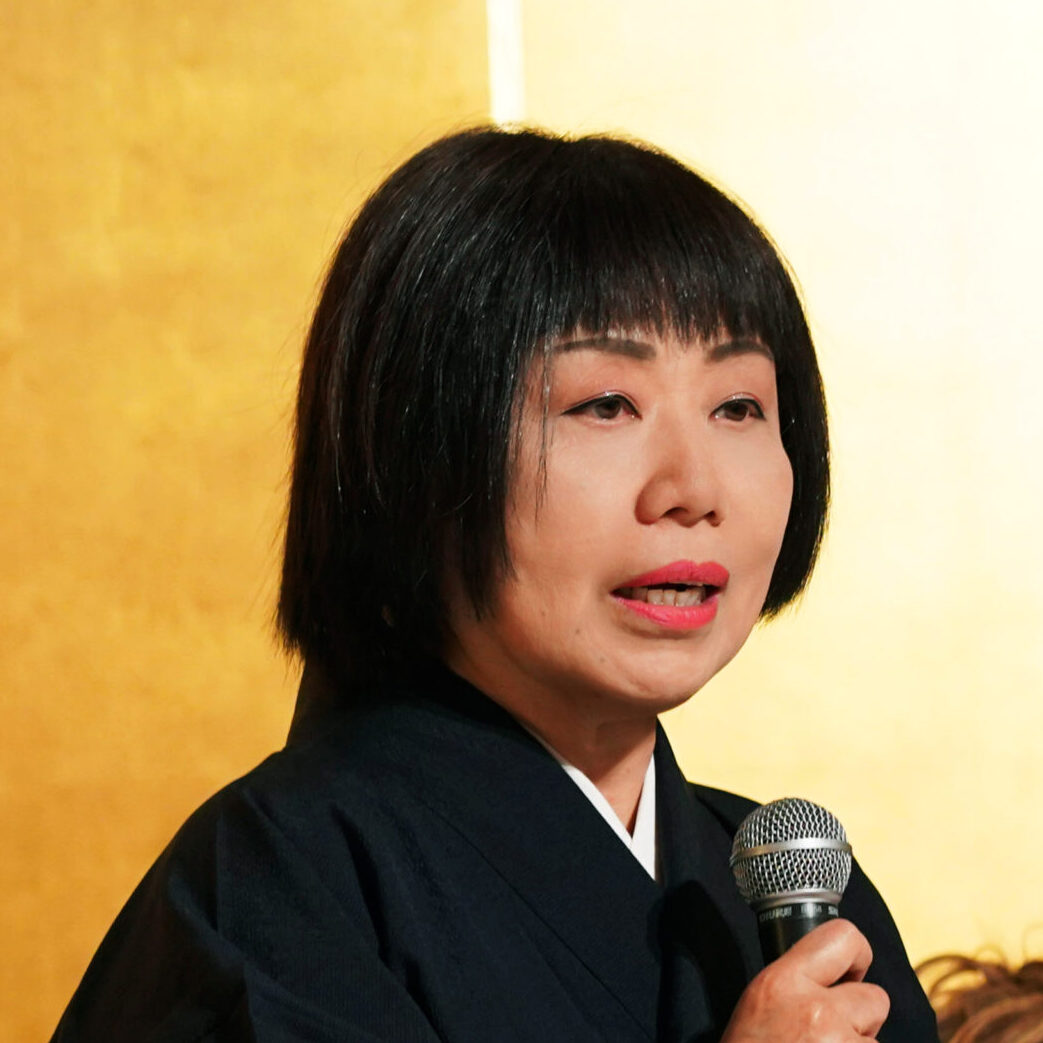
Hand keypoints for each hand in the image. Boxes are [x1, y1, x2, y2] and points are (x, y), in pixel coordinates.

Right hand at [721, 919, 890, 1040]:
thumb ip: (798, 982)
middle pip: (875, 998)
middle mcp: (818, 1012)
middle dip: (860, 1018)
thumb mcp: (759, 1004)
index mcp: (784, 983)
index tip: (851, 973)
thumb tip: (839, 975)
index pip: (844, 938)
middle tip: (828, 1037)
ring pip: (876, 1042)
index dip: (856, 956)